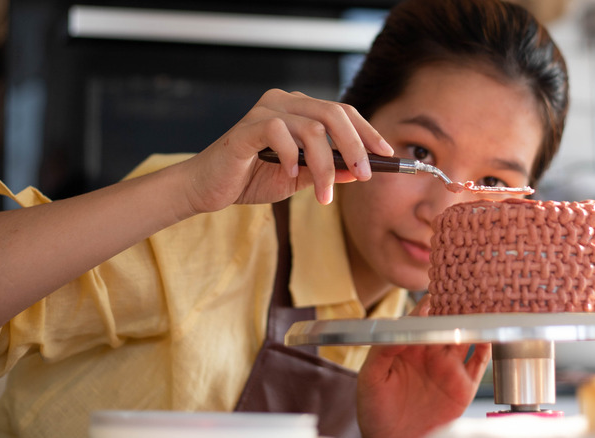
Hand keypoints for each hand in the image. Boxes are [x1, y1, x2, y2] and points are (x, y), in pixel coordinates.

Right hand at [178, 89, 393, 213]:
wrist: (208, 188)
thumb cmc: (251, 178)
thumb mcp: (299, 178)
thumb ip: (328, 170)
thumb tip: (360, 171)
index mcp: (299, 110)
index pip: (342, 112)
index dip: (367, 131)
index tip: (386, 154)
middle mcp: (284, 102)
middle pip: (333, 113)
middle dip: (355, 146)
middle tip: (365, 174)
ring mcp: (264, 111)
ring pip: (311, 128)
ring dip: (325, 165)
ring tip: (325, 194)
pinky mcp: (245, 128)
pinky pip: (278, 132)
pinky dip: (291, 156)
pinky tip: (291, 175)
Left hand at [357, 295, 490, 437]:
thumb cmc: (375, 409)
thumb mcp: (370, 376)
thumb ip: (383, 349)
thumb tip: (400, 327)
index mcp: (409, 345)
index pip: (423, 316)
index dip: (432, 303)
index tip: (439, 292)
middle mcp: (431, 352)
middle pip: (449, 321)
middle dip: (459, 306)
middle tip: (468, 291)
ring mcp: (449, 367)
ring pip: (467, 336)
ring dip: (475, 321)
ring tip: (483, 307)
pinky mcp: (464, 386)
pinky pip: (480, 362)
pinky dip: (488, 346)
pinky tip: (489, 334)